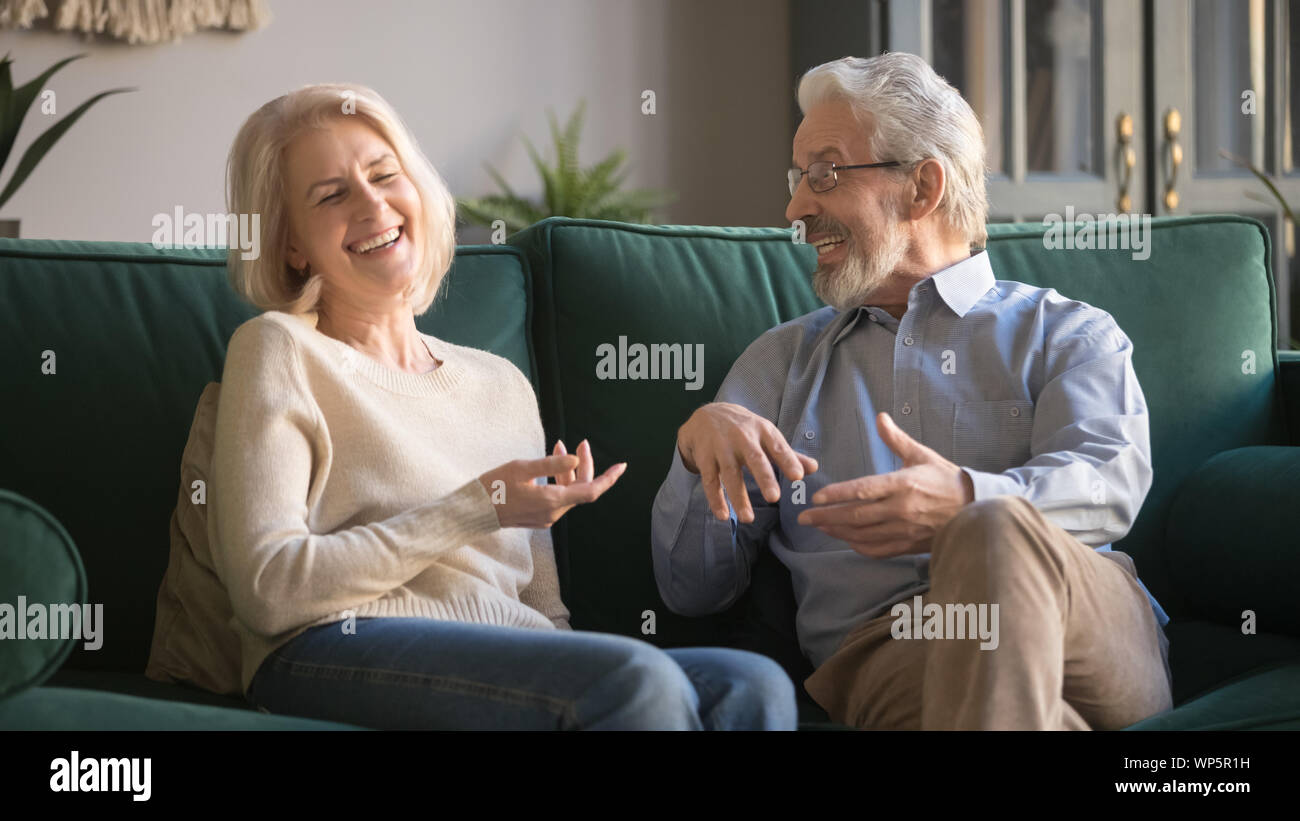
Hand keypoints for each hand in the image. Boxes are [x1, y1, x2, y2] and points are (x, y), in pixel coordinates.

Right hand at [478, 439, 625, 528]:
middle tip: (581, 442)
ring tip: (558, 446)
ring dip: (568, 470)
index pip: (591, 490)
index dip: (609, 478)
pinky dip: (558, 480)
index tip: (622, 466)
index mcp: (553, 501)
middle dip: (583, 464)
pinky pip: (557, 498)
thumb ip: (550, 464)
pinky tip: (550, 466)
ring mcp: (546, 517)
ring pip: (568, 492)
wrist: (472, 511)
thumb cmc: (494, 487)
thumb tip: (574, 458)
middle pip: (580, 489)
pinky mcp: (538, 517)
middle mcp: (553, 513)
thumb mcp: (522, 468)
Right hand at [676, 402, 818, 522]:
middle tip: (774, 498)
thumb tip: (814, 468)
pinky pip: (710, 480)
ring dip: (738, 497)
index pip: (777, 447)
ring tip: (748, 518)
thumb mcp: (766, 435)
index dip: (788, 461)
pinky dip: (715, 499)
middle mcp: (742, 437)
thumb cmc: (745, 429)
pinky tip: (723, 516)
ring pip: (730, 473)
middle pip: (754, 458)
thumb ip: (788, 454)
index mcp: (762, 430)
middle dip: (764, 478)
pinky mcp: (705, 457)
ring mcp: (721, 447)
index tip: (798, 476)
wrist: (708, 414)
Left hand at [796, 412, 973, 557]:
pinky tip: (845, 540)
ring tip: (819, 527)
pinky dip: (858, 546)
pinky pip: (878, 549)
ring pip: (863, 535)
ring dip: (837, 532)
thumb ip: (896, 439)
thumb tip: (880, 417)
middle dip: (827, 517)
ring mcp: (905, 529)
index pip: (863, 490)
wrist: (976, 507)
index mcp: (903, 484)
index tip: (816, 498)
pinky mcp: (909, 544)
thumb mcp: (922, 455)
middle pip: (856, 516)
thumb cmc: (947, 479)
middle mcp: (902, 509)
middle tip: (804, 518)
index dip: (837, 495)